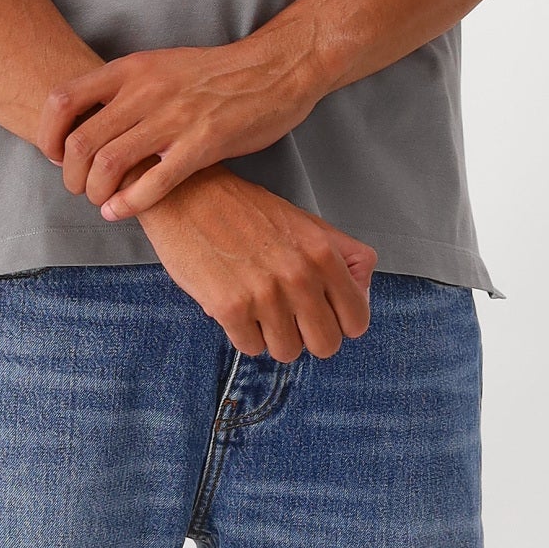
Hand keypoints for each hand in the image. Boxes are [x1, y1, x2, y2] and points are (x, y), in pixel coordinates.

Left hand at [37, 29, 324, 219]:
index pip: (63, 100)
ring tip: (101, 201)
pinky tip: (119, 212)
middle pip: (80, 142)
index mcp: (131, 68)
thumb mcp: (160, 65)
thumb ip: (124, 89)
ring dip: (95, 192)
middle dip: (70, 176)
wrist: (275, 69)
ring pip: (109, 164)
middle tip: (79, 188)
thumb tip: (87, 121)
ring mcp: (175, 117)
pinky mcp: (203, 143)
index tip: (55, 156)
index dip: (47, 135)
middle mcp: (146, 90)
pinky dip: (127, 204)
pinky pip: (152, 183)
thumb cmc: (216, 74)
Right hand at [135, 169, 374, 359]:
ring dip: (273, 336)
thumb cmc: (245, 210)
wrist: (186, 195)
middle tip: (289, 318)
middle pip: (326, 345)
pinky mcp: (230, 308)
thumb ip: (343, 255)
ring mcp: (265, 294)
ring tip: (258, 309)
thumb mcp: (306, 223)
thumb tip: (362, 290)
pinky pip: (250, 347)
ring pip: (288, 352)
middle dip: (308, 337)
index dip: (340, 323)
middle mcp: (299, 275)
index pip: (357, 320)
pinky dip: (242, 334)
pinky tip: (234, 306)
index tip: (323, 315)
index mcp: (323, 253)